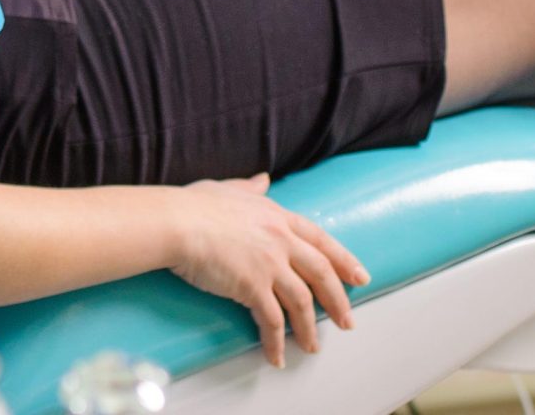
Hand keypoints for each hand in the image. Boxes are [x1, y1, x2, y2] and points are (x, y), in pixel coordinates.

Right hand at [166, 176, 368, 367]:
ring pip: (303, 302)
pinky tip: (277, 356)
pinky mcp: (253, 287)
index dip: (344, 260)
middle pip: (322, 274)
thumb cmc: (193, 205)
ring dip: (309, 328)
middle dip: (338, 301)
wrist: (175, 222)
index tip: (359, 277)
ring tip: (312, 347)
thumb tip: (264, 179)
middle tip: (347, 321)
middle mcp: (280, 240)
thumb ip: (249, 187)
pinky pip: (272, 321)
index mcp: (277, 216)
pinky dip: (277, 342)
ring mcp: (270, 264)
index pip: (321, 240)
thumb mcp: (226, 189)